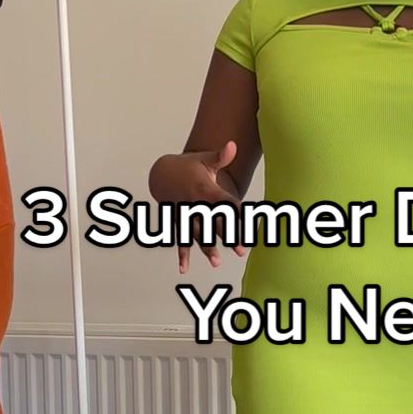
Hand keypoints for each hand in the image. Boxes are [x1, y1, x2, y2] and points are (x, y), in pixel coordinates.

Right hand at [174, 140, 246, 273]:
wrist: (162, 173)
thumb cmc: (191, 167)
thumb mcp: (205, 160)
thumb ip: (221, 156)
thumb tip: (233, 144)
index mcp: (206, 189)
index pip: (226, 203)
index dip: (238, 213)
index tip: (250, 225)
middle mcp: (195, 204)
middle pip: (214, 222)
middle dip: (227, 236)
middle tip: (241, 251)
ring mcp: (186, 215)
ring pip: (197, 234)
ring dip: (206, 248)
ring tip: (216, 263)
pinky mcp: (178, 221)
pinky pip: (180, 239)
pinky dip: (182, 254)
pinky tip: (184, 268)